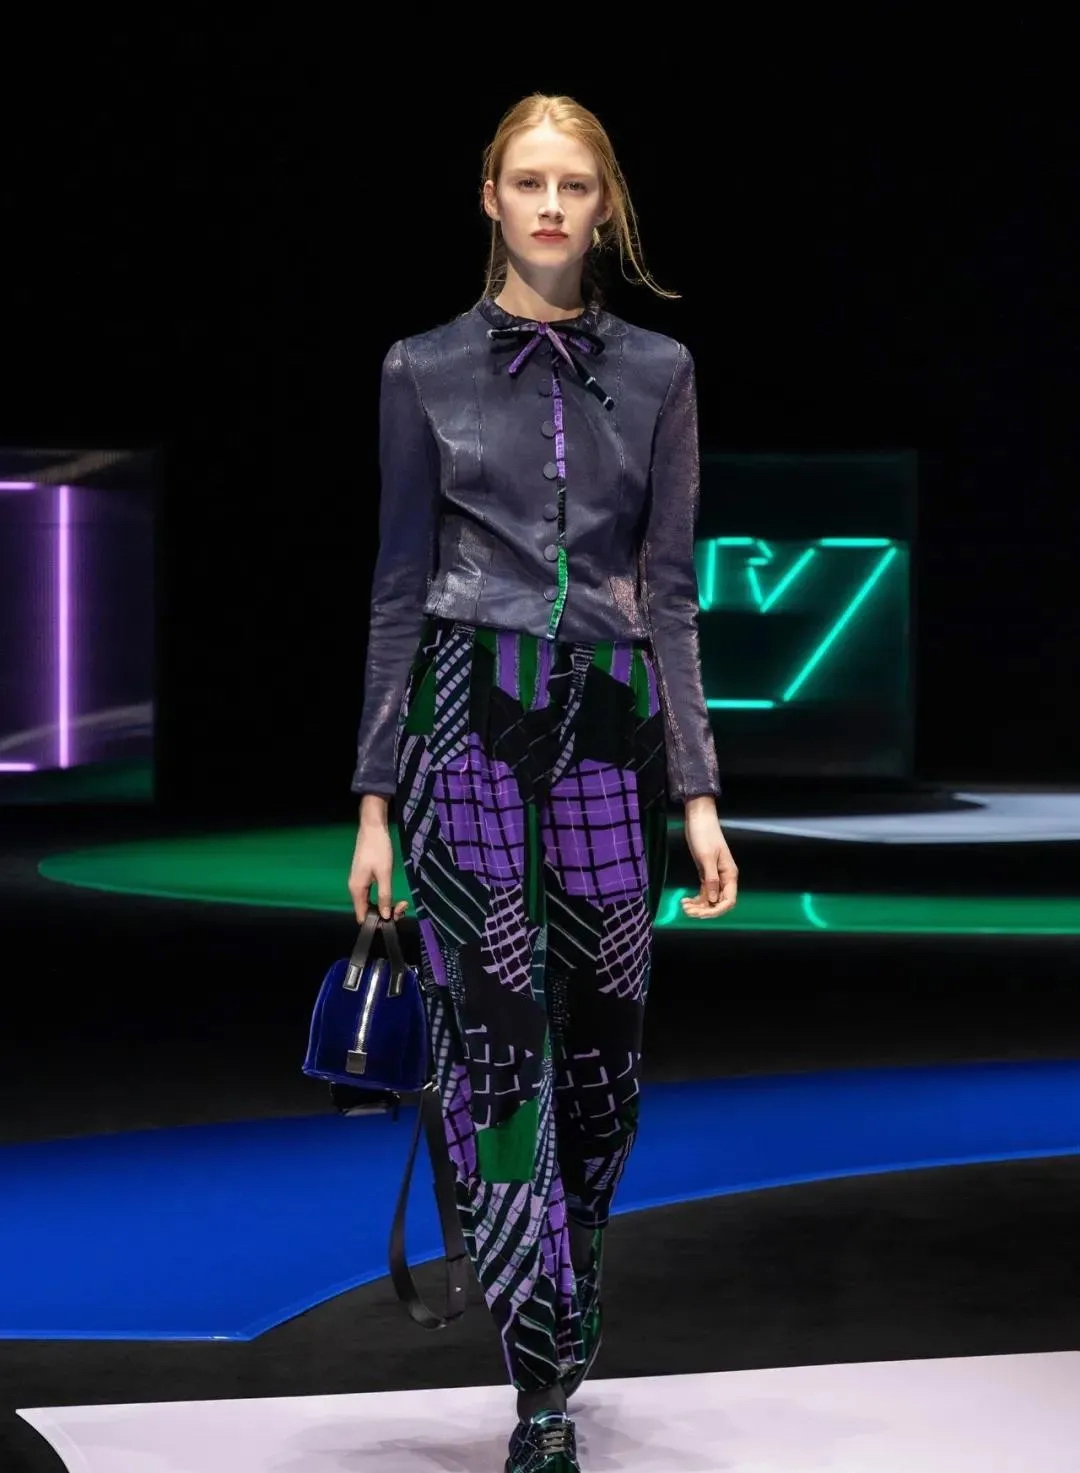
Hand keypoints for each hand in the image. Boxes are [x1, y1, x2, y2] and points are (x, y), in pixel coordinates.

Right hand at [347, 821, 409, 923]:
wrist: (373, 828)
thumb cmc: (378, 849)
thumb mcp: (384, 873)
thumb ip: (385, 895)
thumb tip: (385, 916)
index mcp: (357, 890)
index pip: (362, 917)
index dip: (376, 922)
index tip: (393, 920)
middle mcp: (355, 889)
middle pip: (368, 911)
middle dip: (385, 913)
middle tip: (403, 906)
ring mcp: (359, 883)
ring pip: (371, 902)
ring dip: (386, 904)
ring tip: (402, 902)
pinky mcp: (364, 877)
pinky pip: (372, 894)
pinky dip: (383, 896)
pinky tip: (394, 894)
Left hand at [681, 798, 738, 918]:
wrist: (699, 820)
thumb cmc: (704, 835)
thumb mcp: (706, 857)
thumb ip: (711, 879)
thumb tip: (713, 900)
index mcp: (730, 875)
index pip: (729, 900)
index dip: (717, 911)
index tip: (701, 914)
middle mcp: (725, 878)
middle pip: (719, 903)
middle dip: (705, 910)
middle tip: (687, 911)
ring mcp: (715, 877)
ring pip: (710, 899)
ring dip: (698, 906)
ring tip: (683, 906)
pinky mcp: (706, 874)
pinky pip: (704, 893)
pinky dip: (696, 899)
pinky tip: (685, 901)